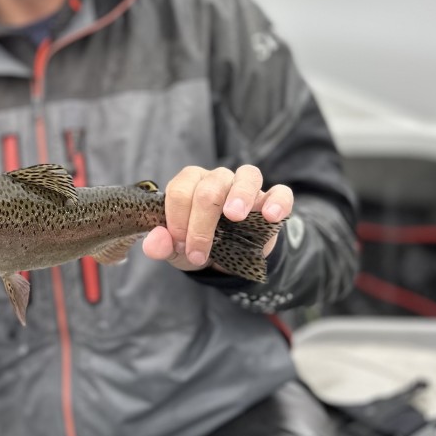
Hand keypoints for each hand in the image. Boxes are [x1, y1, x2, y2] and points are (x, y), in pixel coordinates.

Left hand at [141, 164, 292, 271]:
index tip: (180, 245)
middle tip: (198, 253)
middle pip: (209, 188)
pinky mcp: (271, 200)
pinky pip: (280, 192)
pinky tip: (271, 216)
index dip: (176, 218)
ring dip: (239, 196)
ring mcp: (245, 187)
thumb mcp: (176, 249)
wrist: (227, 259)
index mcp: (190, 183)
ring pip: (246, 176)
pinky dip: (277, 202)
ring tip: (234, 217)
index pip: (180, 189)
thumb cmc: (197, 244)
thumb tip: (154, 243)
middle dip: (201, 224)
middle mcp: (217, 179)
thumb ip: (161, 245)